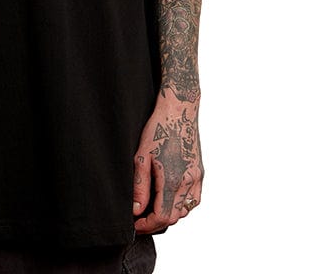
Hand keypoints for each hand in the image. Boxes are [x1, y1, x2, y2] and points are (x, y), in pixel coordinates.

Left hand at [132, 91, 202, 233]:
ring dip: (169, 215)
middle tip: (140, 219)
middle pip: (174, 217)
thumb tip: (136, 211)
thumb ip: (140, 187)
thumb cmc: (158, 129)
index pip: (162, 217)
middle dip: (156, 223)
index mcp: (173, 180)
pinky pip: (194, 199)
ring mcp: (197, 178)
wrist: (179, 110)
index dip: (147, 225)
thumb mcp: (141, 157)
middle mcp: (188, 182)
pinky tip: (169, 199)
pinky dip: (182, 206)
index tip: (135, 224)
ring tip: (152, 209)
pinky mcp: (200, 172)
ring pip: (185, 210)